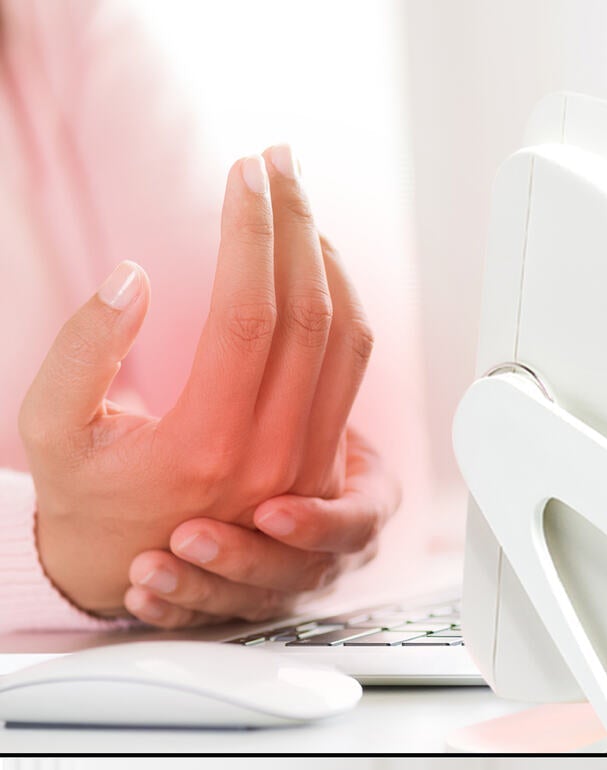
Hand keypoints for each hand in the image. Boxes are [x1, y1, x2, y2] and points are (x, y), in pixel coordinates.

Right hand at [20, 147, 377, 616]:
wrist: (128, 571)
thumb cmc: (86, 498)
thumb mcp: (54, 429)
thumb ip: (83, 351)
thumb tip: (133, 277)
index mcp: (204, 445)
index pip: (249, 316)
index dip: (252, 233)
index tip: (242, 171)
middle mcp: (270, 456)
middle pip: (310, 317)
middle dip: (297, 224)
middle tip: (277, 160)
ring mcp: (306, 464)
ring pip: (346, 344)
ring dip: (329, 258)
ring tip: (299, 198)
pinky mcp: (322, 462)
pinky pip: (350, 371)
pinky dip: (343, 305)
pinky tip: (318, 262)